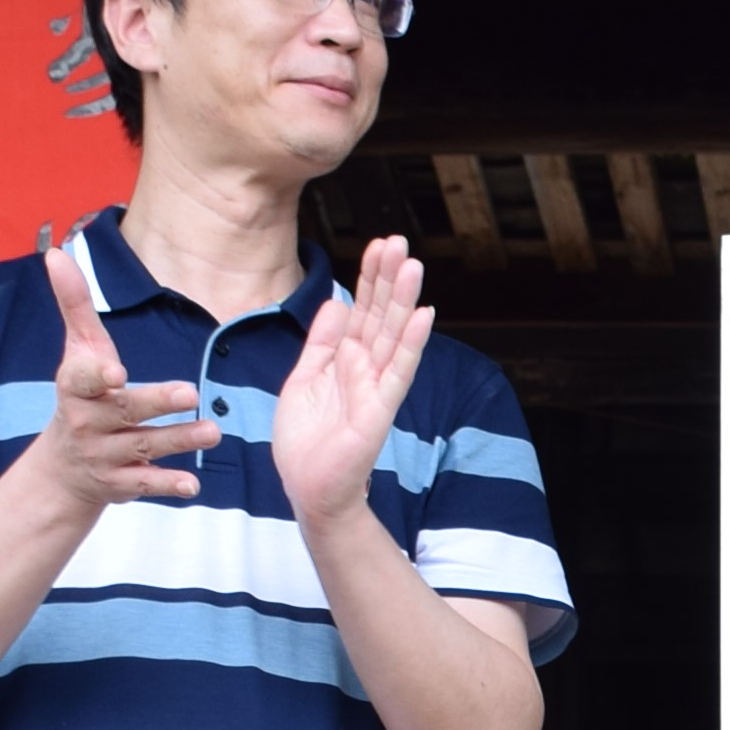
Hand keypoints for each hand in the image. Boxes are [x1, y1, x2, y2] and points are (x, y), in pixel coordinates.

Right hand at [29, 225, 213, 516]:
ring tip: (212, 432)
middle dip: (155, 403)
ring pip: (144, 447)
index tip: (115, 371)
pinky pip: (146, 484)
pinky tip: (194, 485)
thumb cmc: (81, 394)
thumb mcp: (76, 350)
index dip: (97, 376)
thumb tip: (56, 253)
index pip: (82, 380)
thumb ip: (74, 304)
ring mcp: (104, 455)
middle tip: (190, 392)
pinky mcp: (121, 483)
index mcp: (76, 388)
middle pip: (124, 411)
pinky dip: (168, 486)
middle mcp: (88, 422)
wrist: (63, 467)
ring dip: (178, 441)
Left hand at [271, 234, 435, 526]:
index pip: (361, 309)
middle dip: (388, 277)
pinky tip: (426, 315)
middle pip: (380, 314)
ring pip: (393, 335)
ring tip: (414, 264)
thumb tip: (337, 301)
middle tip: (399, 240)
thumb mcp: (303, 379)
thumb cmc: (305, 441)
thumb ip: (320, 342)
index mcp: (344, 359)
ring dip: (404, 300)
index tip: (379, 244)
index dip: (369, 277)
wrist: (308, 489)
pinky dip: (411, 343)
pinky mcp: (380, 409)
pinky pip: (398, 371)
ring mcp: (376, 386)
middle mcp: (365, 368)